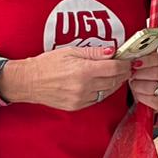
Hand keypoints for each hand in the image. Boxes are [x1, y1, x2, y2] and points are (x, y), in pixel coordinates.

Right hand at [0, 45, 131, 111]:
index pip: (114, 68)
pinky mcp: (77, 106)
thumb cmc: (47, 63)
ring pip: (107, 91)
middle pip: (114, 81)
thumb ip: (94, 53)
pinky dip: (102, 91)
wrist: (29, 81)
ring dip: (114, 82)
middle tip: (125, 66)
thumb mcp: (71, 51)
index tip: (128, 60)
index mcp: (83, 71)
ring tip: (115, 74)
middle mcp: (84, 87)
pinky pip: (97, 99)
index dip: (124, 64)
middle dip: (122, 73)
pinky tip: (101, 83)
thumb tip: (112, 51)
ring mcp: (81, 99)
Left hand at [127, 52, 157, 111]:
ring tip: (134, 84)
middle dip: (140, 74)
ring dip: (139, 86)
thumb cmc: (140, 76)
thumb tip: (126, 51)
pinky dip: (143, 97)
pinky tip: (139, 93)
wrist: (140, 91)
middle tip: (132, 74)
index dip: (146, 61)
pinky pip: (154, 100)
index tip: (135, 63)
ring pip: (154, 87)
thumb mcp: (139, 62)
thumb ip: (137, 55)